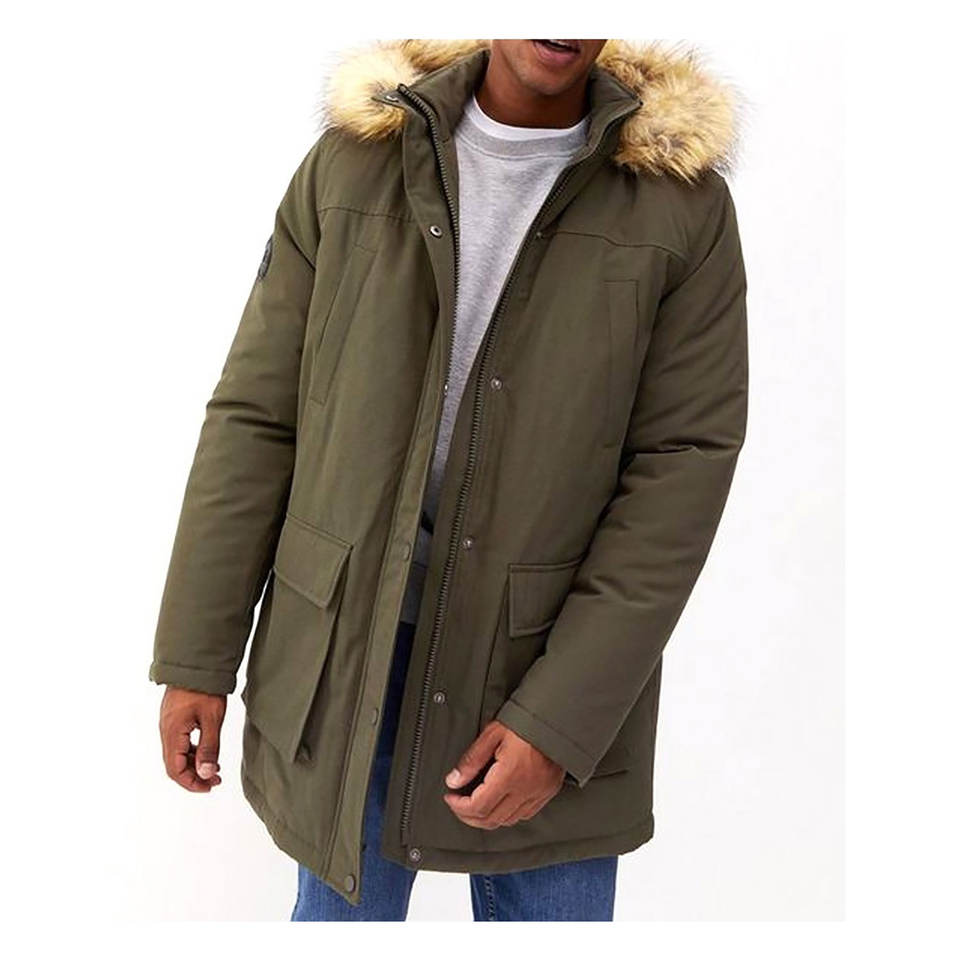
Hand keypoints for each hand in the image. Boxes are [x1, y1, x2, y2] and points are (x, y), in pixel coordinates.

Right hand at [159, 686, 225, 792]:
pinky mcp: (174, 718)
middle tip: (215, 780)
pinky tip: (205, 752)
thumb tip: (206, 774)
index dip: (191, 783)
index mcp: (172, 733)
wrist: (195, 663)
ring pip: (176, 754)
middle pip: (174, 765)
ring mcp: (168, 724)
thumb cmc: (204, 689)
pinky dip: (191, 752)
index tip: (209, 787)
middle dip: (194, 776)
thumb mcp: (212, 720)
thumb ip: (209, 748)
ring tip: (214, 768)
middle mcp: (166, 731)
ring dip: (193, 764)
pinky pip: (179, 743)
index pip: (175, 770)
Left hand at [443, 720, 564, 829]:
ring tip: (475, 805)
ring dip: (487, 818)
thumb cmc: (526, 720)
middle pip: (491, 820)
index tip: (450, 798)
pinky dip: (508, 814)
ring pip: (508, 821)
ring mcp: (539, 793)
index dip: (459, 807)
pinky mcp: (548, 791)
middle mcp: (526, 789)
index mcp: (510, 774)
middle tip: (458, 805)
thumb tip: (454, 780)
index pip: (478, 806)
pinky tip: (500, 803)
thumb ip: (472, 759)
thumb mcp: (493, 733)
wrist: (557, 716)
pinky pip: (525, 814)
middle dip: (468, 817)